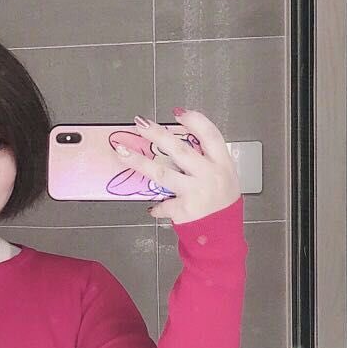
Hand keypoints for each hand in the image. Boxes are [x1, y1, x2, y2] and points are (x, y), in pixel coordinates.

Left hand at [115, 108, 240, 225]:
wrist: (223, 235)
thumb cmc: (222, 203)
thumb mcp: (225, 176)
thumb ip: (206, 159)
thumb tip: (175, 142)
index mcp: (222, 163)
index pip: (210, 135)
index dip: (195, 121)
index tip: (177, 113)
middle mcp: (209, 175)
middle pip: (179, 149)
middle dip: (157, 133)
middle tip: (140, 123)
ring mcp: (196, 192)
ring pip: (162, 173)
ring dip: (139, 162)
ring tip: (121, 152)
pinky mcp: (184, 210)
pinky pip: (162, 204)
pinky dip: (157, 206)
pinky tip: (152, 207)